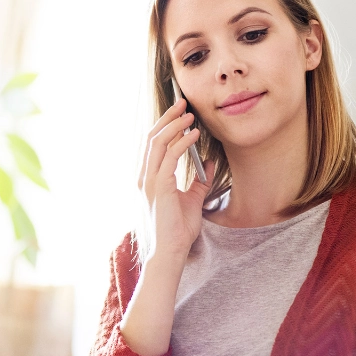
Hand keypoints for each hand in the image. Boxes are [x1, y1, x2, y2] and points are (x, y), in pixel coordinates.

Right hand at [137, 98, 215, 258]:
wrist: (171, 252)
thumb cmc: (178, 231)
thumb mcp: (192, 200)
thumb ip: (199, 181)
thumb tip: (211, 164)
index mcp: (149, 179)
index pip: (152, 145)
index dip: (164, 126)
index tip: (179, 113)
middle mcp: (145, 177)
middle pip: (152, 137)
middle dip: (167, 118)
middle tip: (182, 103)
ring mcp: (150, 181)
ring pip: (157, 142)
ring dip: (174, 125)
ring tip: (189, 115)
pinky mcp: (160, 186)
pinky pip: (169, 156)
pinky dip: (182, 142)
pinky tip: (194, 134)